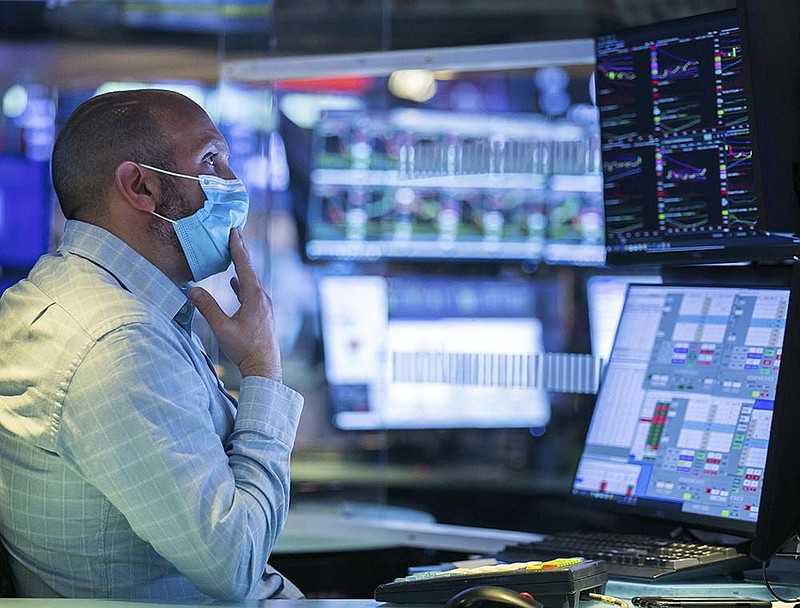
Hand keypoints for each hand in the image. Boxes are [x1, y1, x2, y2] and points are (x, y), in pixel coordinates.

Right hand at [188, 229, 282, 380]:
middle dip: (240, 252)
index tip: (233, 231)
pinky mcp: (262, 314)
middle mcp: (262, 298)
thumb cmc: (245, 349)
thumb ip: (208, 308)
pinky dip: (242, 283)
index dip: (238, 248)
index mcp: (254, 297)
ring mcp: (264, 306)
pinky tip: (235, 281)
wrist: (264, 367)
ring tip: (233, 254)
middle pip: (250, 270)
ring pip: (251, 281)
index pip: (244, 266)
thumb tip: (193, 290)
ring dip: (241, 267)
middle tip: (234, 234)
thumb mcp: (222, 328)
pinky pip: (251, 292)